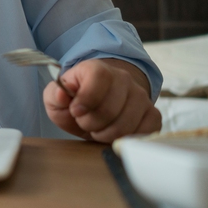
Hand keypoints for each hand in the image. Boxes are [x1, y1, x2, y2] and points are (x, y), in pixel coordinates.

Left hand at [43, 58, 160, 142]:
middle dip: (91, 123)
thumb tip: (61, 94)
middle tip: (84, 122)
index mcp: (97, 69)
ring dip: (105, 134)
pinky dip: (125, 139)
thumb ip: (54, 94)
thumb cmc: (75, 100)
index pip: (99, 78)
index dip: (85, 100)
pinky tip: (113, 133)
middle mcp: (123, 79)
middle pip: (110, 109)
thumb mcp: (56, 96)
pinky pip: (145, 131)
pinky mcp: (152, 114)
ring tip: (97, 128)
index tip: (75, 111)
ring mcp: (140, 96)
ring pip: (126, 125)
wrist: (98, 103)